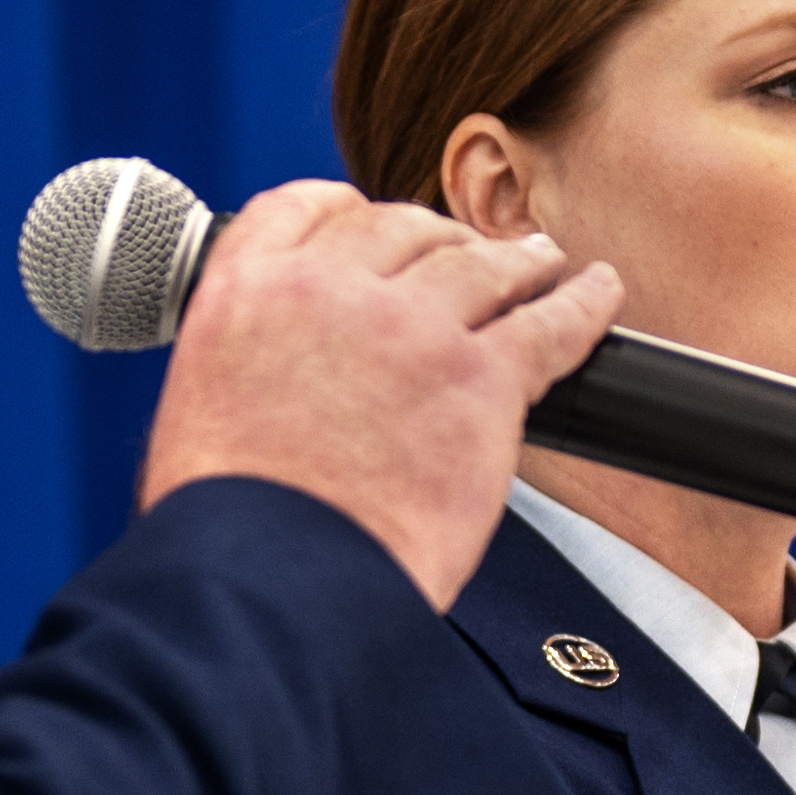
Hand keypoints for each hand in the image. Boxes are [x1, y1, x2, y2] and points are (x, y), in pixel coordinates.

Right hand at [138, 186, 622, 606]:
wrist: (272, 586)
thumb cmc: (230, 526)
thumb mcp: (197, 409)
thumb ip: (244, 363)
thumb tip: (276, 380)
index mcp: (247, 292)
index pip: (305, 208)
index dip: (349, 209)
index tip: (369, 217)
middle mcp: (329, 290)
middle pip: (400, 228)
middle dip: (436, 238)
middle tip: (462, 255)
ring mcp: (411, 328)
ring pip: (481, 264)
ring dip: (516, 259)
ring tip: (542, 261)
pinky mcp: (481, 379)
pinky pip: (549, 323)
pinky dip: (584, 302)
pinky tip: (598, 291)